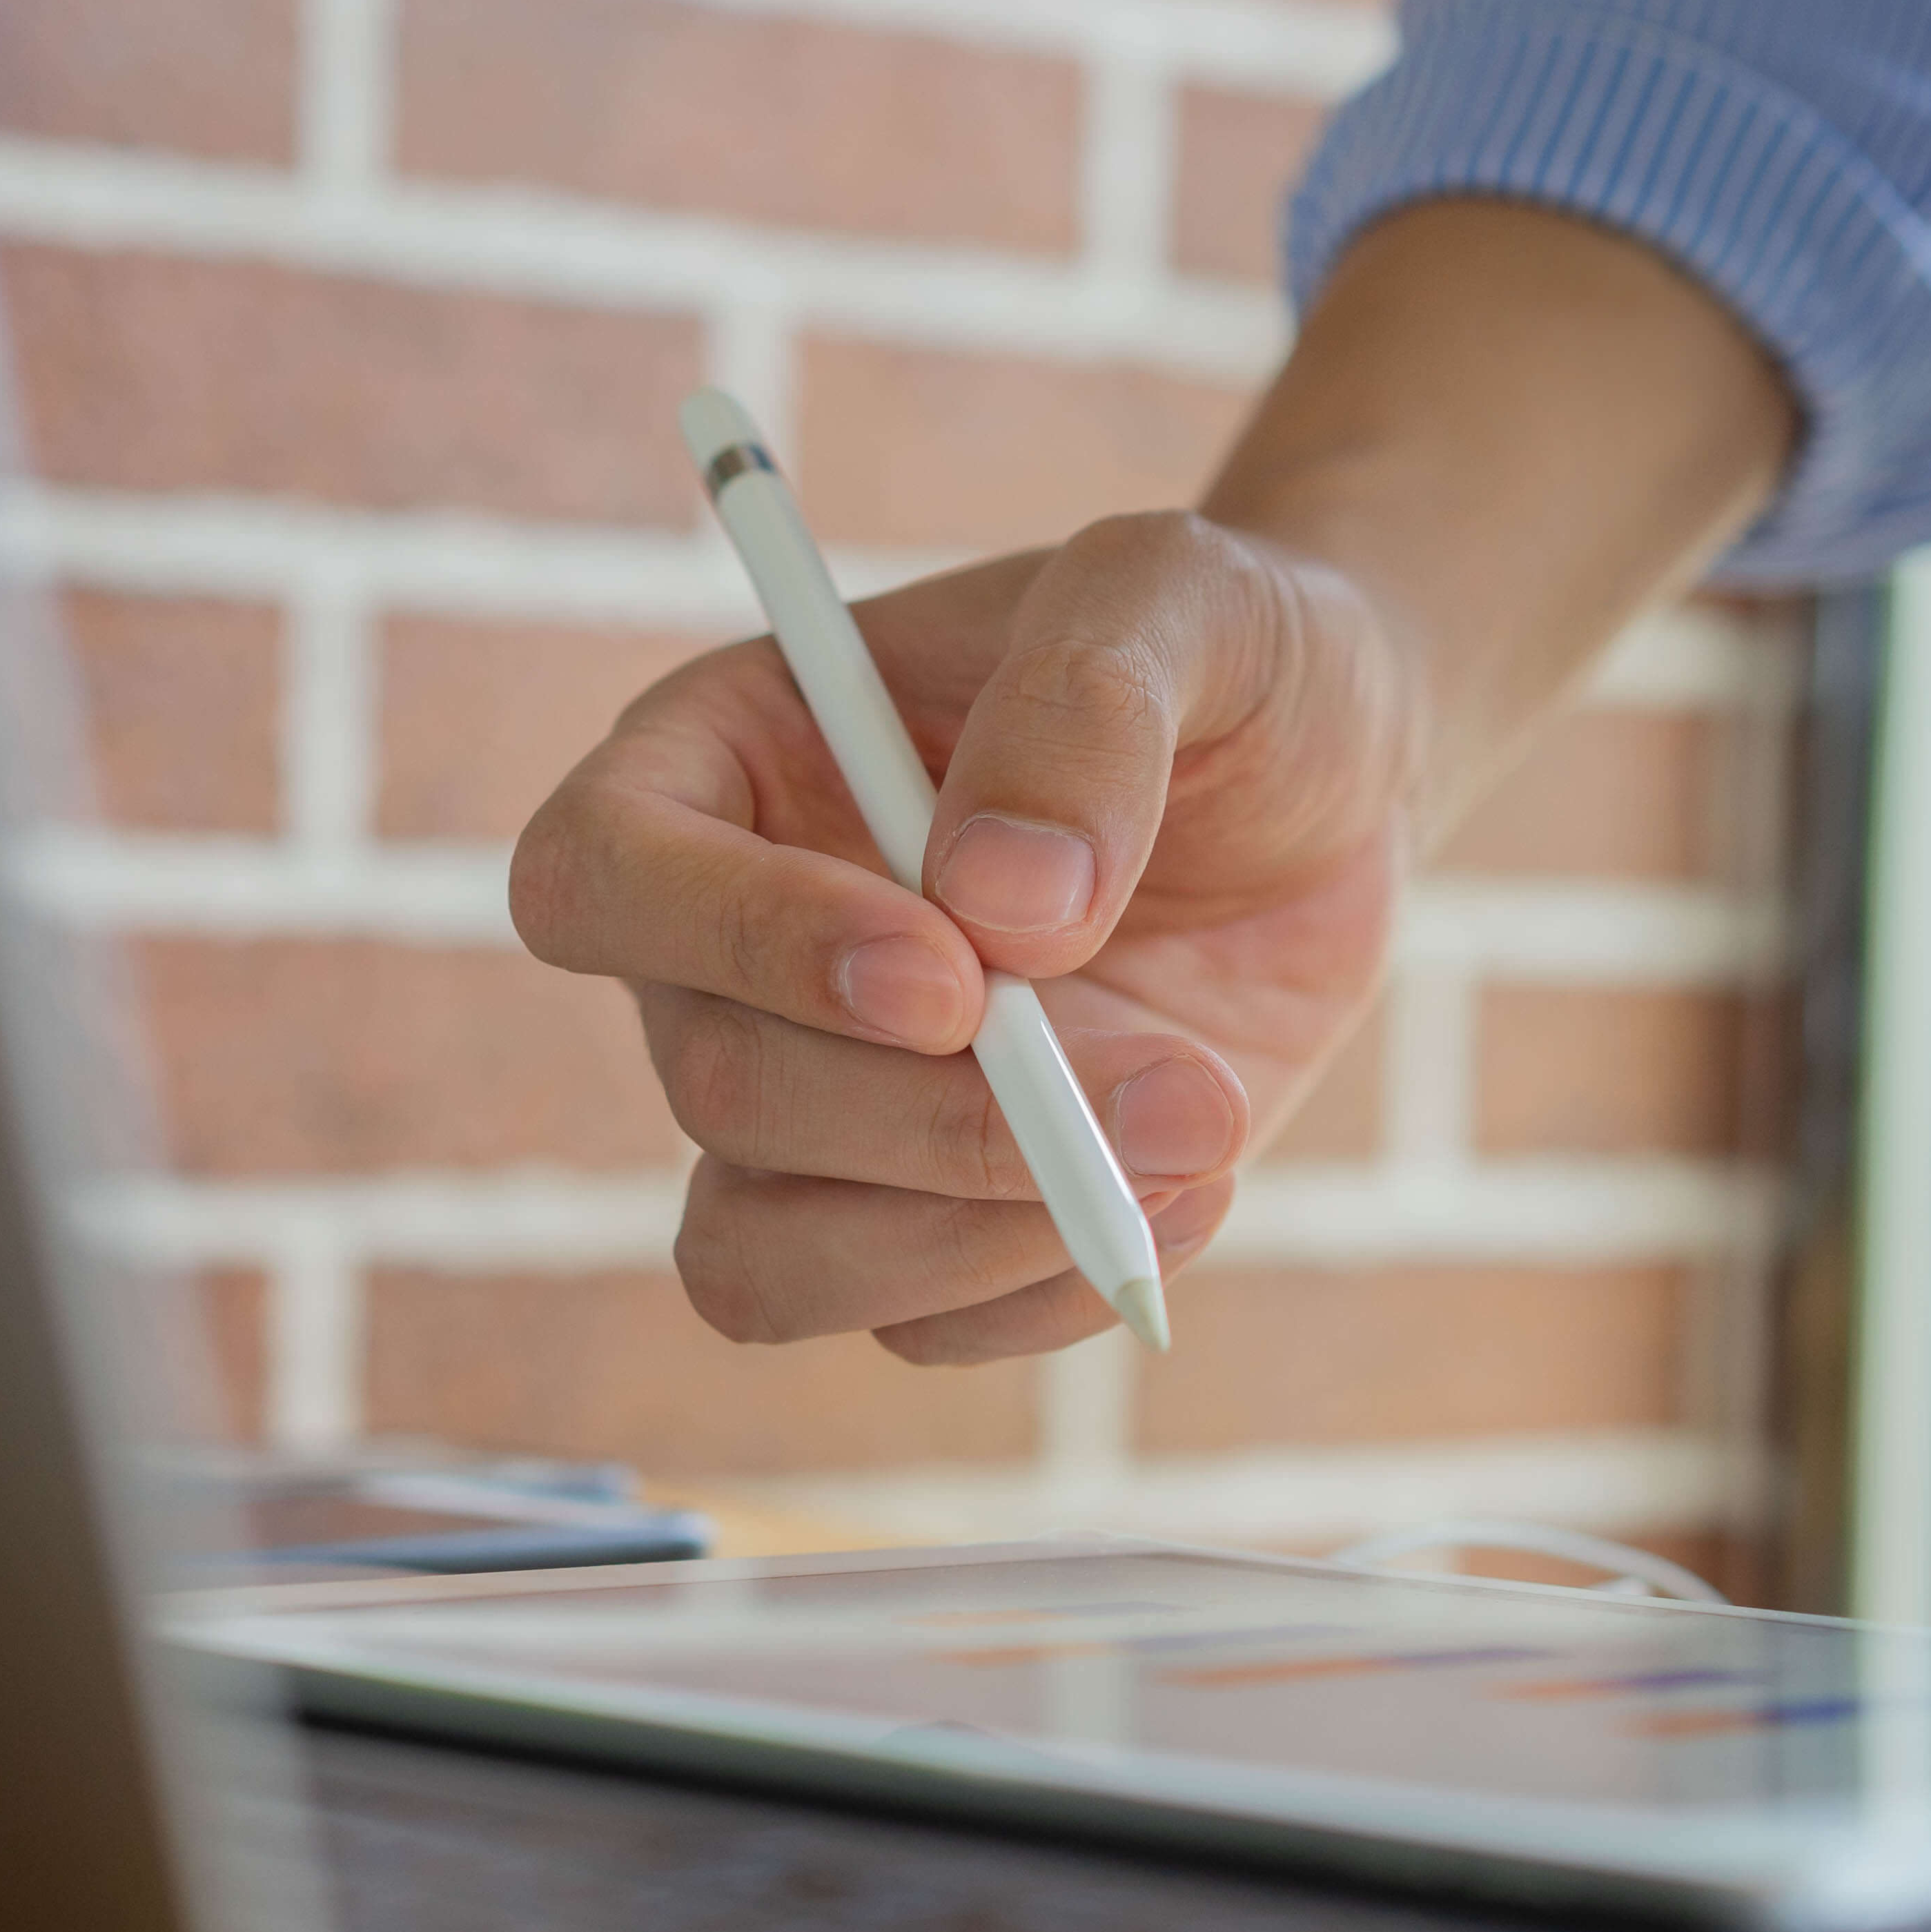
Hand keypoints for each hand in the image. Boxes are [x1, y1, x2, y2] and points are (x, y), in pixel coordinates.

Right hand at [512, 511, 1416, 1362]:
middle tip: (1173, 1083)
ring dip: (972, 1236)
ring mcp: (820, 1102)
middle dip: (935, 1118)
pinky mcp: (929, 1211)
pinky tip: (1191, 1190)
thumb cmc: (1224, 658)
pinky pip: (913, 1328)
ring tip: (1195, 1137)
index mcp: (722, 767)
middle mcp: (730, 951)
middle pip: (717, 1086)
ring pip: (763, 1255)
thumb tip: (1003, 909)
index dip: (740, 943)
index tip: (949, 979)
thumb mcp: (1185, 603)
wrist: (1331, 781)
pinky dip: (1042, 1294)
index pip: (599, 876)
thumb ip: (1088, 709)